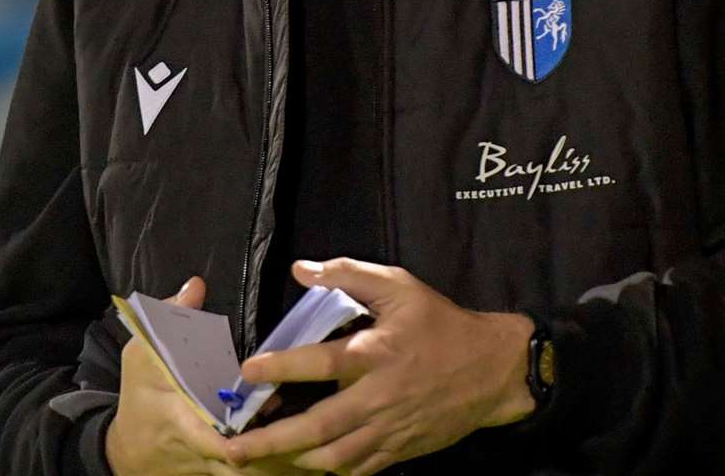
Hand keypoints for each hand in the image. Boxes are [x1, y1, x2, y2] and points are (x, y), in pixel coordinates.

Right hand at [104, 277, 298, 475]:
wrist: (129, 451)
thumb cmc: (140, 395)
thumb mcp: (142, 354)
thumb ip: (170, 320)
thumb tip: (197, 285)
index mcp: (179, 420)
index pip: (208, 436)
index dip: (236, 436)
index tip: (267, 416)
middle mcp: (200, 451)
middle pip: (240, 463)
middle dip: (272, 453)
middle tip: (308, 435)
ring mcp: (212, 469)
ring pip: (249, 475)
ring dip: (280, 465)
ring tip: (317, 455)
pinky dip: (279, 470)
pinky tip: (310, 464)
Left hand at [222, 259, 535, 475]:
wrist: (493, 371)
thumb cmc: (441, 325)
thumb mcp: (400, 287)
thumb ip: (349, 274)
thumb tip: (301, 270)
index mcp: (376, 353)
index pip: (322, 363)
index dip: (282, 367)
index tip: (246, 371)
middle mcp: (379, 397)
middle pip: (319, 425)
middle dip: (271, 439)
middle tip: (231, 446)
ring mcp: (389, 430)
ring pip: (334, 456)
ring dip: (293, 459)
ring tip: (256, 459)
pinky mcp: (399, 450)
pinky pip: (357, 469)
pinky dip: (328, 469)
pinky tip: (305, 462)